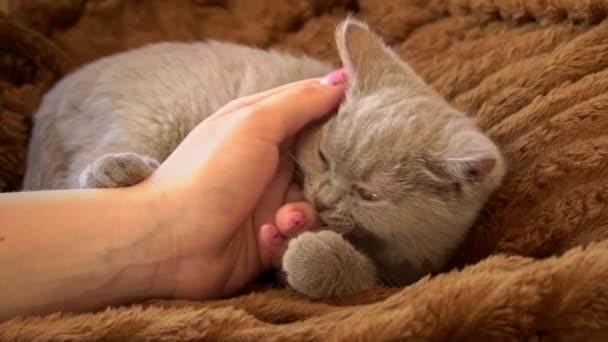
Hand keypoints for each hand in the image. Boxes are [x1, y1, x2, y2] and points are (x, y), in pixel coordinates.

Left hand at [143, 72, 346, 299]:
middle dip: (334, 173)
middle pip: (325, 159)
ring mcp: (272, 200)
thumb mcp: (254, 123)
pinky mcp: (274, 236)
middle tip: (338, 180)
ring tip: (285, 218)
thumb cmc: (208, 173)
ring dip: (306, 211)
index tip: (374, 117)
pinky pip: (304, 234)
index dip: (343, 111)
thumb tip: (342, 79)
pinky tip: (269, 236)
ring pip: (320, 201)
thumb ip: (300, 102)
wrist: (168, 242)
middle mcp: (272, 161)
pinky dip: (291, 236)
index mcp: (264, 125)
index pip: (315, 109)